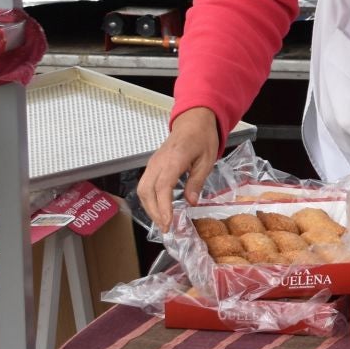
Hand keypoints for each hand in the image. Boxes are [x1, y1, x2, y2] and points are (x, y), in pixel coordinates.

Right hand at [138, 108, 219, 230]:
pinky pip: (145, 185)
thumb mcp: (207, 159)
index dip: (163, 207)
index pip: (162, 187)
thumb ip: (197, 181)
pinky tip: (159, 209)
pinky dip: (149, 200)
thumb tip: (191, 202)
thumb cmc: (202, 137)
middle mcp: (158, 162)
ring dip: (150, 208)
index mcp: (174, 159)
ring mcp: (153, 163)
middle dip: (154, 212)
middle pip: (147, 191)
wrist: (193, 120)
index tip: (168, 222)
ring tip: (162, 222)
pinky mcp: (152, 165)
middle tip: (166, 228)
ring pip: (142, 189)